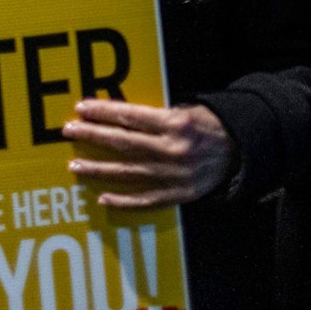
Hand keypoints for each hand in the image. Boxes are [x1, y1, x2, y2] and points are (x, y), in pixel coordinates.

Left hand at [63, 99, 239, 206]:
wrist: (241, 152)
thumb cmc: (212, 126)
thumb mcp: (189, 109)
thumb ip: (158, 115)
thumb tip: (122, 116)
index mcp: (175, 124)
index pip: (130, 116)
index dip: (103, 111)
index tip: (81, 108)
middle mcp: (172, 150)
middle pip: (123, 142)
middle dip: (93, 135)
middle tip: (69, 131)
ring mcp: (173, 175)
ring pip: (128, 172)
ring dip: (99, 168)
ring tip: (76, 164)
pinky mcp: (178, 195)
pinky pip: (145, 201)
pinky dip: (123, 201)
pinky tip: (103, 197)